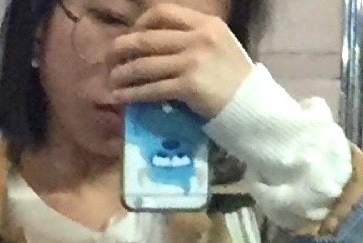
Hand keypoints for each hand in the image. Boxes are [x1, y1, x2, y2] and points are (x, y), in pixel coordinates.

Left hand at [110, 4, 252, 121]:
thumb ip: (194, 41)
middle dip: (122, 48)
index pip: (163, 13)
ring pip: (146, 64)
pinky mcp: (189, 86)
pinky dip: (133, 93)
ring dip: (123, 73)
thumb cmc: (236, 83)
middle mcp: (198, 37)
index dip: (141, 24)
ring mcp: (193, 61)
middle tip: (109, 59)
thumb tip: (160, 47)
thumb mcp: (219, 48)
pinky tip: (122, 98)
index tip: (132, 36)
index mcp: (206, 24)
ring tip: (112, 81)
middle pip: (148, 38)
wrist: (253, 108)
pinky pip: (152, 88)